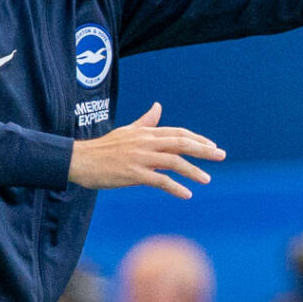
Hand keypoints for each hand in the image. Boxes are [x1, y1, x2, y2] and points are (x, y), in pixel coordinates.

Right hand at [68, 104, 224, 198]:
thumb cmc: (104, 148)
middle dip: (204, 150)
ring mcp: (140, 158)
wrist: (81, 160)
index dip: (197, 139)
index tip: (212, 146)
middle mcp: (146, 142)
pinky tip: (187, 194)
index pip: (178, 133)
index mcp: (146, 132)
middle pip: (182, 143)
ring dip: (193, 171)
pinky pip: (160, 180)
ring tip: (207, 180)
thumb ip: (146, 121)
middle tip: (221, 156)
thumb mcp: (128, 131)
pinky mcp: (133, 174)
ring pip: (174, 161)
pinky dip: (175, 187)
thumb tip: (158, 107)